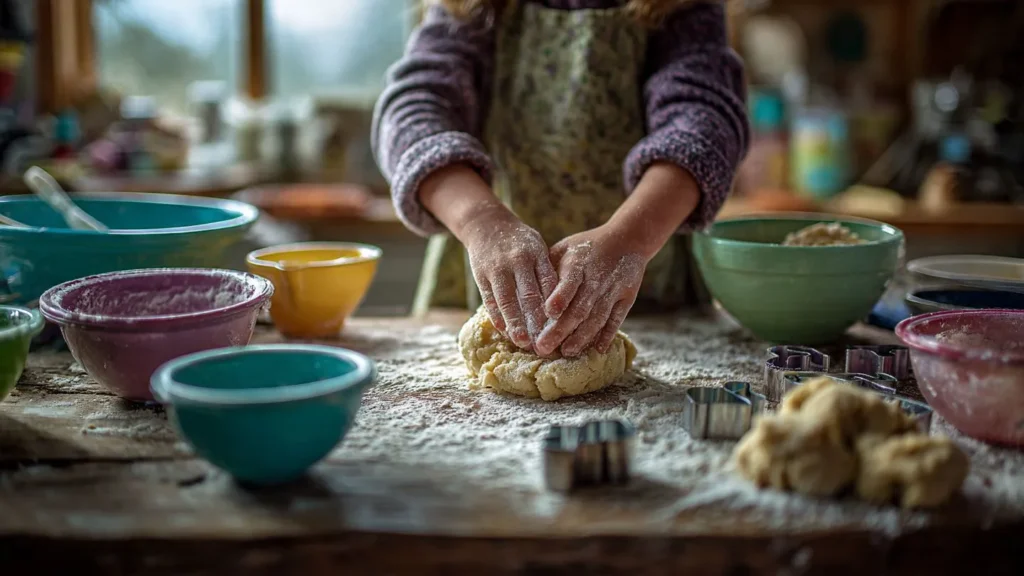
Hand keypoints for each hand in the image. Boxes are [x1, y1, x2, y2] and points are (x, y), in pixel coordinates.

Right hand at [416, 164, 556, 348]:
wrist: (486, 224)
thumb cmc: (520, 241)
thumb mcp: (537, 248)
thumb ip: (547, 272)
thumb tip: (561, 304)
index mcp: (536, 253)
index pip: (548, 282)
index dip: (555, 304)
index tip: (563, 324)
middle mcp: (517, 261)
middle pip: (528, 294)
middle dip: (537, 320)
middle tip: (545, 341)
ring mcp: (497, 269)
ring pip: (507, 300)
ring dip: (515, 323)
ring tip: (523, 342)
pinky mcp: (481, 277)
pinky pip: (490, 300)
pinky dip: (497, 317)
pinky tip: (504, 332)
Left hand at [534, 225, 646, 357]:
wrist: (627, 239)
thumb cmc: (586, 246)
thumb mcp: (565, 248)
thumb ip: (548, 267)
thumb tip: (525, 290)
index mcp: (578, 263)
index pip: (568, 283)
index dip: (560, 298)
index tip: (548, 314)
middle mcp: (596, 278)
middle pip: (579, 307)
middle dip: (561, 329)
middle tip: (543, 347)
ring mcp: (613, 289)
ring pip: (597, 317)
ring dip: (582, 336)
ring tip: (567, 351)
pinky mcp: (626, 298)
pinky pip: (616, 318)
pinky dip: (608, 334)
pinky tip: (598, 349)